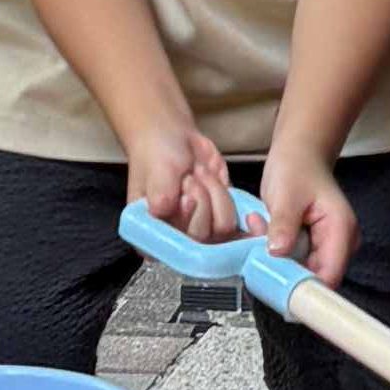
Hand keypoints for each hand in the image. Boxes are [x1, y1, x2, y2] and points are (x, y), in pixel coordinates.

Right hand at [128, 111, 234, 241]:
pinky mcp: (220, 216)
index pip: (175, 250)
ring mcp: (202, 230)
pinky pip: (237, 218)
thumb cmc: (156, 156)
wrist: (171, 138)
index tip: (187, 199)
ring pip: (224, 227)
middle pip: (203, 239)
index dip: (187, 227)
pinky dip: (231, 198)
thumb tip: (167, 211)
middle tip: (188, 178)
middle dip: (201, 201)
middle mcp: (177, 240)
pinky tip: (217, 180)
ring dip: (214, 193)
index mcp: (151, 237)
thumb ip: (160, 195)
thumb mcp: (155, 172)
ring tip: (198, 174)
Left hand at [253, 142, 354, 287]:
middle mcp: (339, 244)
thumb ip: (283, 225)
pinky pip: (292, 260)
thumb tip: (277, 254)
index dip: (304, 286)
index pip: (328, 277)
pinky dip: (274, 250)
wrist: (298, 153)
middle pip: (312, 277)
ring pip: (298, 269)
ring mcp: (325, 246)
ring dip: (275, 256)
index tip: (274, 281)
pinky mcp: (311, 246)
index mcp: (341, 231)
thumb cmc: (296, 167)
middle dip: (282, 266)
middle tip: (258, 241)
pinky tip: (263, 227)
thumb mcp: (286, 195)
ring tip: (260, 226)